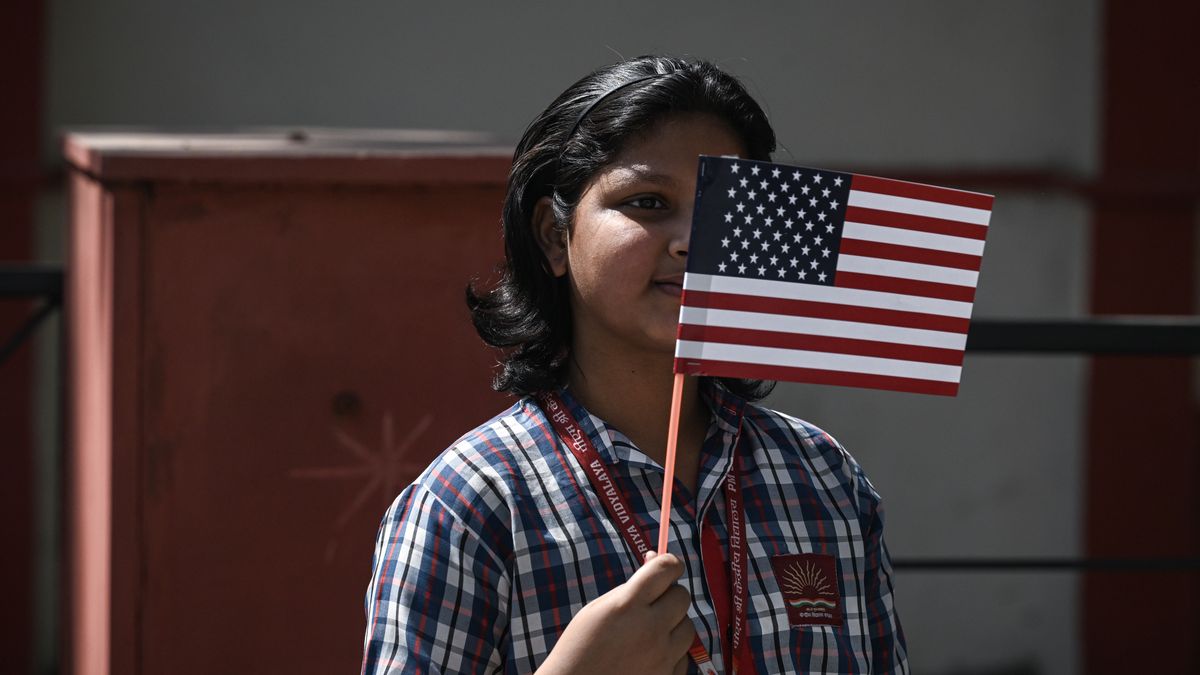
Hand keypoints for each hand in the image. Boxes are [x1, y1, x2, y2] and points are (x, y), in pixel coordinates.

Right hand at [536, 551, 696, 674]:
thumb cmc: (579, 647)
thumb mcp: (597, 609)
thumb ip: (629, 588)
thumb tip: (654, 560)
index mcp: (628, 605)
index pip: (666, 569)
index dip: (669, 563)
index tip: (667, 566)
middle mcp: (650, 629)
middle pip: (682, 596)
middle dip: (670, 594)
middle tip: (653, 602)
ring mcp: (662, 656)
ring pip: (688, 626)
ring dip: (673, 624)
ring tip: (649, 632)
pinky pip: (683, 655)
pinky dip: (672, 652)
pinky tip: (650, 654)